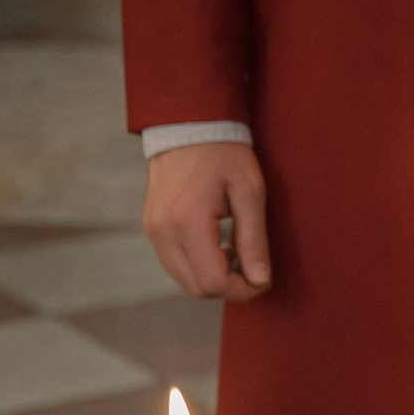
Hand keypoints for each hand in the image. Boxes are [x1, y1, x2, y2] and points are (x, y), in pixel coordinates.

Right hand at [143, 141, 272, 298]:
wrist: (188, 125)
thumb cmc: (224, 154)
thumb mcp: (249, 192)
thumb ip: (254, 240)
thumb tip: (260, 280)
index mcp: (188, 222)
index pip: (214, 282)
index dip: (242, 290)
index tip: (262, 279)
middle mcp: (164, 232)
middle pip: (197, 289)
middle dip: (228, 288)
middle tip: (252, 269)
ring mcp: (153, 231)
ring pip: (184, 281)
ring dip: (212, 279)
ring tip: (234, 254)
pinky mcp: (151, 228)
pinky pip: (175, 264)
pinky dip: (198, 267)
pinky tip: (217, 247)